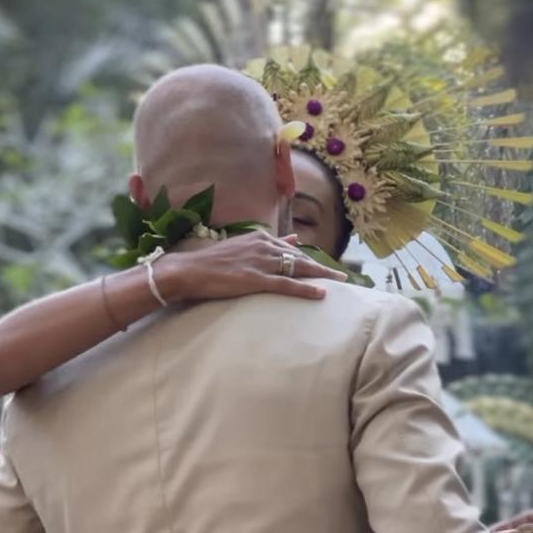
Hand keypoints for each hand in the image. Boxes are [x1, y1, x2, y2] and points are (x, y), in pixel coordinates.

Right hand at [157, 230, 347, 302]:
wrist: (189, 269)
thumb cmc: (210, 262)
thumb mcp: (240, 247)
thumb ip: (264, 244)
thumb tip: (289, 240)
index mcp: (260, 238)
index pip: (291, 248)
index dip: (309, 258)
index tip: (324, 265)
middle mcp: (264, 247)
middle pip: (301, 258)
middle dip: (323, 267)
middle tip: (344, 275)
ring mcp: (261, 263)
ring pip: (298, 269)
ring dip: (321, 276)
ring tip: (340, 282)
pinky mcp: (256, 280)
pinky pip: (287, 285)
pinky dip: (305, 289)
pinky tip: (321, 293)